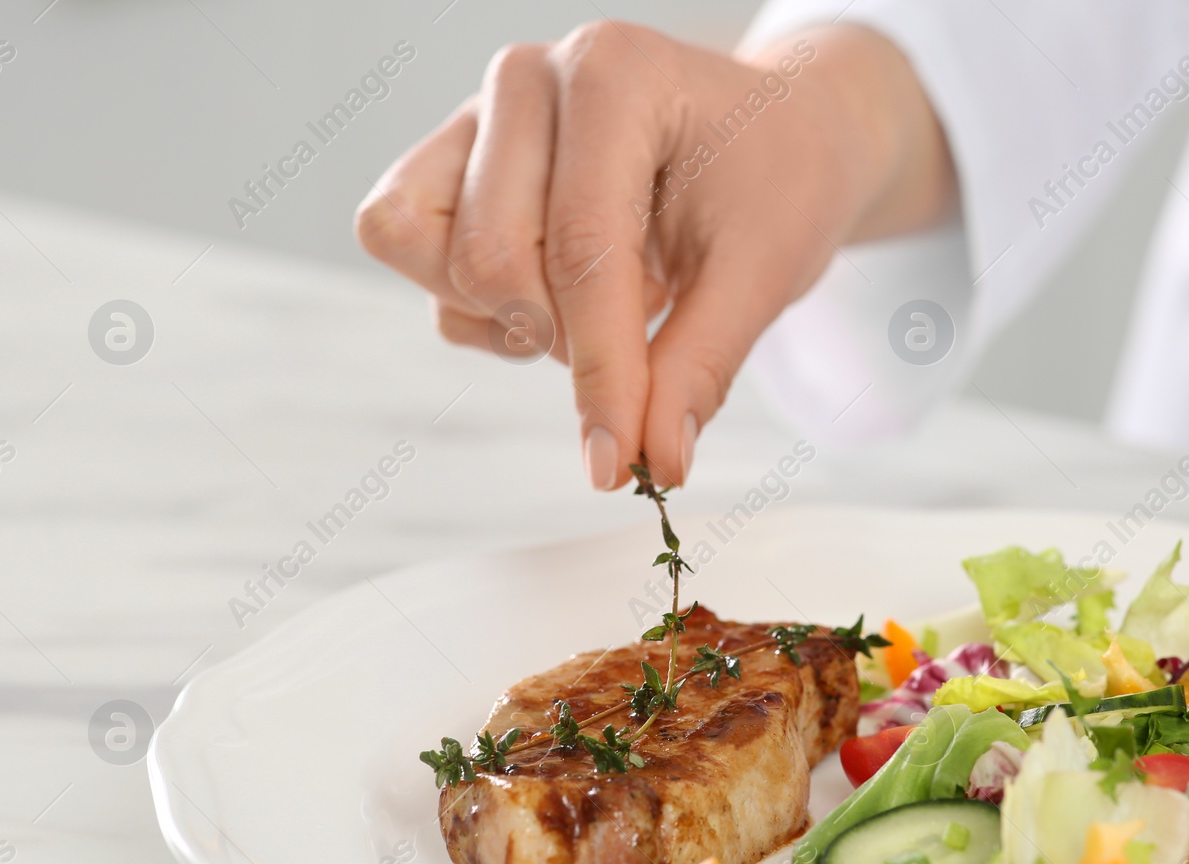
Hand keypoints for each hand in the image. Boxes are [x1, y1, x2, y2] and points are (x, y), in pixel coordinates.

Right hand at [356, 21, 952, 488]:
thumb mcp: (766, 272)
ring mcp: (478, 113)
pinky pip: (411, 250)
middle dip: (560, 337)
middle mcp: (529, 79)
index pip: (582, 248)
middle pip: (488, 257)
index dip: (599, 371)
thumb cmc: (777, 181)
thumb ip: (701, 366)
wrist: (775, 134)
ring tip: (596, 299)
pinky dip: (480, 305)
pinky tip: (558, 293)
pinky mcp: (450, 157)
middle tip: (642, 325)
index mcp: (615, 75)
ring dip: (508, 314)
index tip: (618, 464)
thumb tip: (657, 463)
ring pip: (421, 247)